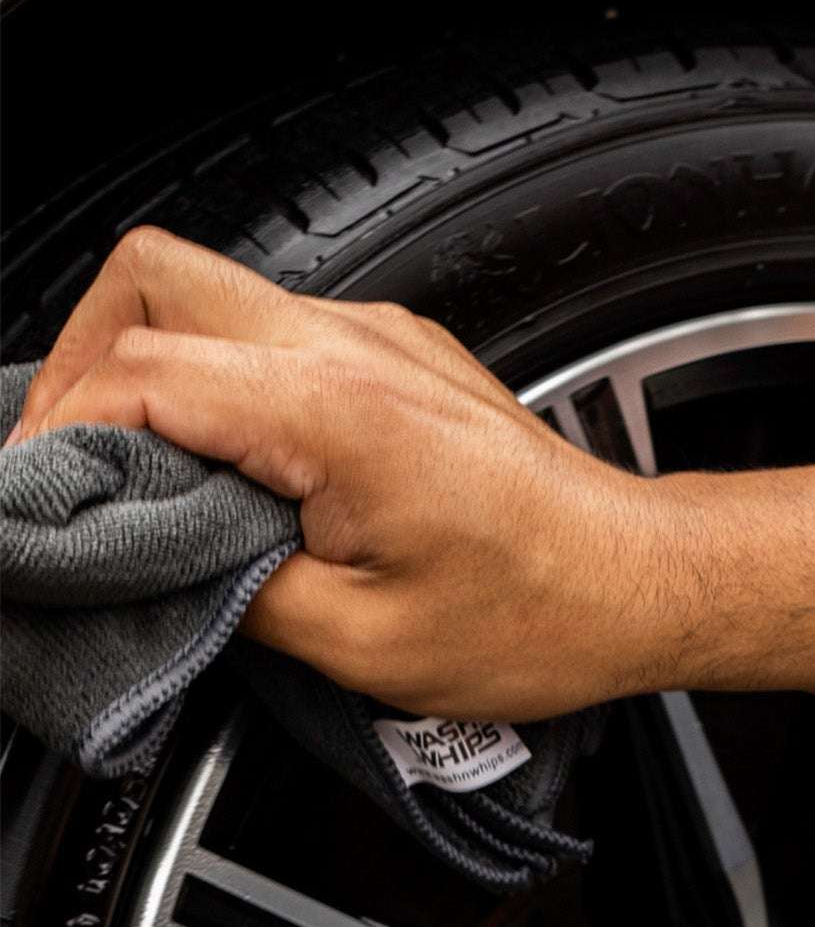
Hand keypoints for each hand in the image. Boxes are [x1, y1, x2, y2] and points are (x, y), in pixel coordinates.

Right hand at [8, 228, 700, 720]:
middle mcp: (354, 348)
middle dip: (80, 364)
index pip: (137, 376)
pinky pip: (271, 333)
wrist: (642, 584)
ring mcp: (379, 341)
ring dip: (146, 365)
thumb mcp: (366, 646)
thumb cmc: (545, 615)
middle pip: (152, 280)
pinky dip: (216, 380)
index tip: (38, 498)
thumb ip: (233, 594)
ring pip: (209, 293)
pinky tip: (226, 460)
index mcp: (336, 413)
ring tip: (136, 465)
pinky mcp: (399, 359)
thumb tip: (151, 567)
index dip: (59, 435)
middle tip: (69, 463)